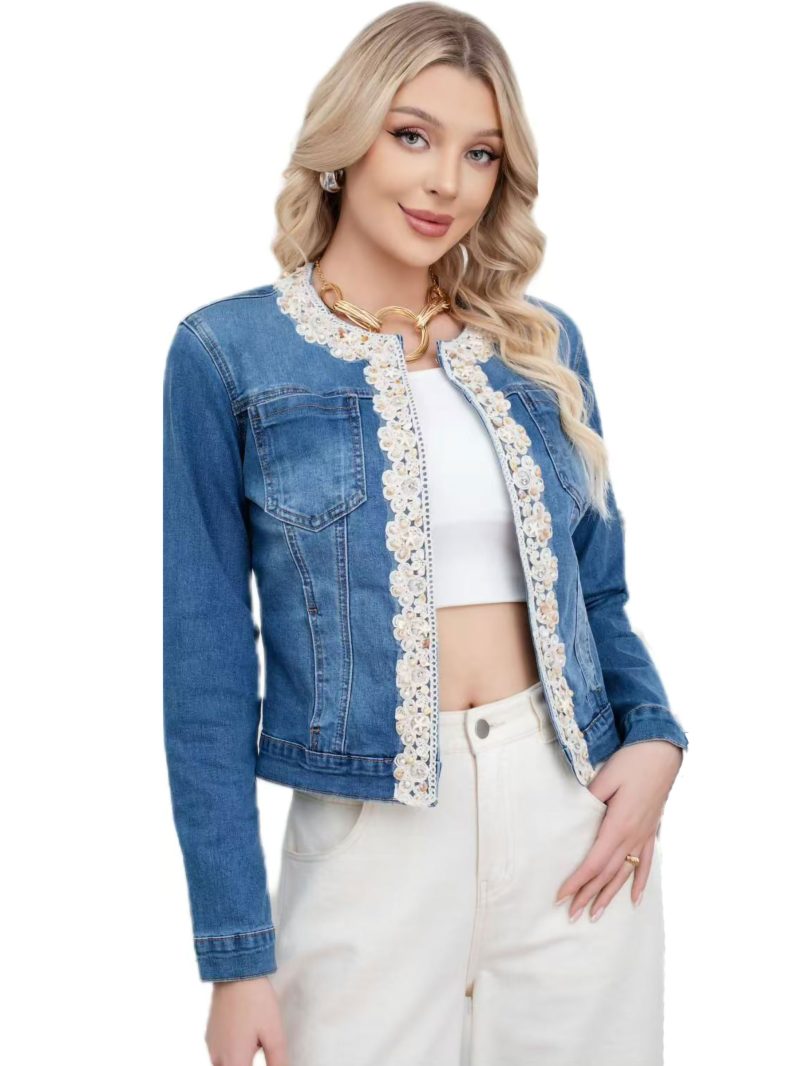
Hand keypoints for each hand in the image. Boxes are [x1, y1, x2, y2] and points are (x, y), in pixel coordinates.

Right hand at [205, 975, 287, 1065]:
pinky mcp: (209, 1034)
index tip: (263, 1056)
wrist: (235, 971)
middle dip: (245, 1065)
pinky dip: (229, 1055)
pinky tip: (243, 1038)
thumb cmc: (257, 1002)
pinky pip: (217, 1055)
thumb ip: (277, 1060)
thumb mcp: (274, 1033)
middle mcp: (218, 1057)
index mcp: (235, 1060)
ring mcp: (211, 1045)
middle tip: (258, 1050)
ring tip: (254, 1045)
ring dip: (237, 1061)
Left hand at [554, 740, 683, 920]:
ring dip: (609, 895)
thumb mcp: (605, 778)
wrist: (663, 752)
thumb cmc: (632, 761)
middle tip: (572, 915)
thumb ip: (590, 800)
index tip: (562, 896)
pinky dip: (639, 882)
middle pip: (607, 873)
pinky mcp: (652, 831)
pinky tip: (635, 899)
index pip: (593, 862)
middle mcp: (633, 836)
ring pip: (625, 873)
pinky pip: (646, 863)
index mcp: (618, 825)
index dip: (577, 882)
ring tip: (596, 915)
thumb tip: (576, 816)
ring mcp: (644, 836)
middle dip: (588, 895)